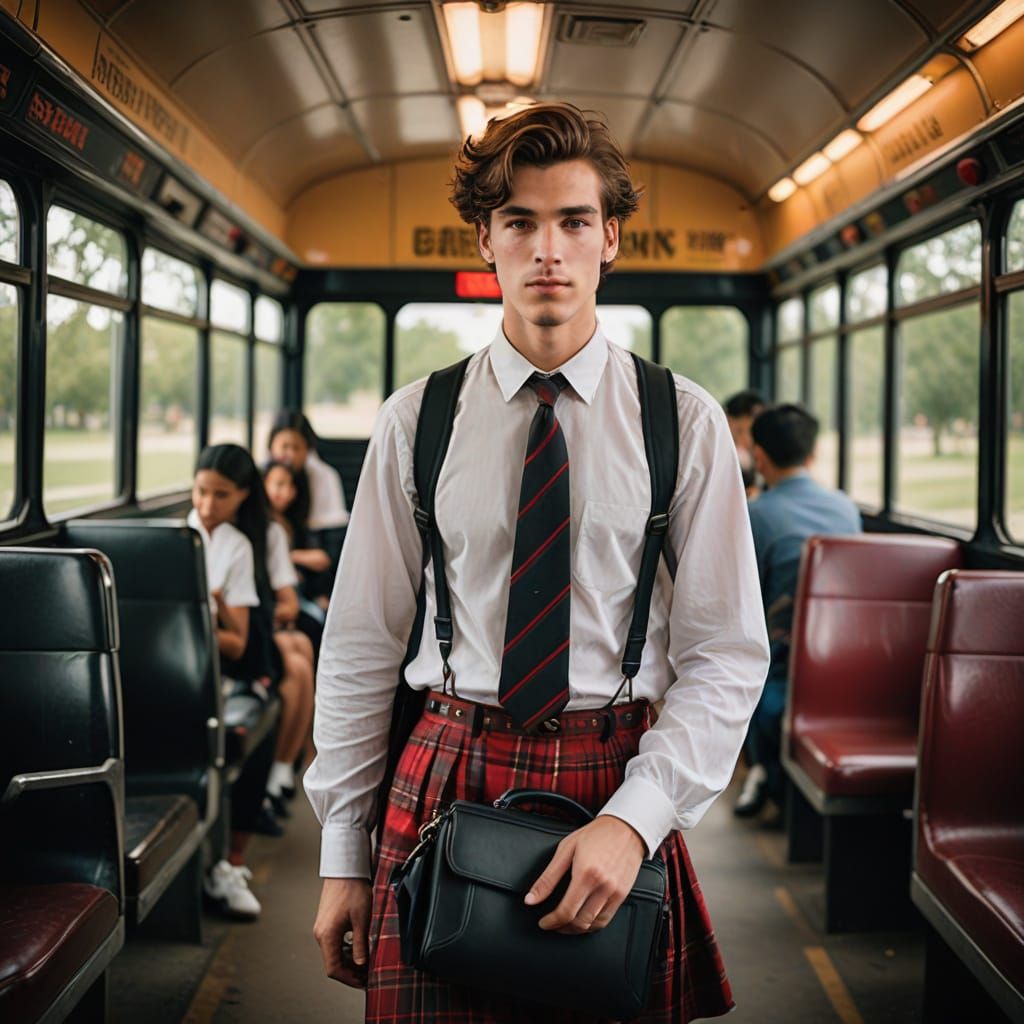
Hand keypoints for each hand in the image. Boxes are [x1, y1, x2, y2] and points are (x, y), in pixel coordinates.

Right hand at [313, 878, 371, 987]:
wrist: (345, 869)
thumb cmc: (354, 890)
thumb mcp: (362, 919)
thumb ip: (360, 944)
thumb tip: (362, 965)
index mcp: (327, 936)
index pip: (334, 969)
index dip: (349, 979)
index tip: (363, 982)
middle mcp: (321, 934)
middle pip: (332, 962)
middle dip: (350, 972)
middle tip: (367, 975)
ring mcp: (322, 927)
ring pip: (333, 953)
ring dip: (348, 961)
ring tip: (365, 963)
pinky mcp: (326, 921)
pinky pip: (333, 943)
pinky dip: (345, 950)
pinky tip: (358, 948)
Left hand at [525, 815, 645, 934]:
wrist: (625, 828)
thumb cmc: (595, 834)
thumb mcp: (565, 849)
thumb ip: (548, 878)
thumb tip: (531, 898)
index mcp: (585, 873)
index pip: (566, 911)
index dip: (551, 922)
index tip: (543, 923)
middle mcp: (602, 885)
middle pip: (580, 922)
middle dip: (562, 928)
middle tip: (552, 924)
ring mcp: (614, 892)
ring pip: (593, 925)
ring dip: (577, 929)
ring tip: (565, 925)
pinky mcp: (622, 894)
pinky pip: (606, 919)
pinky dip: (592, 925)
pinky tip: (583, 920)